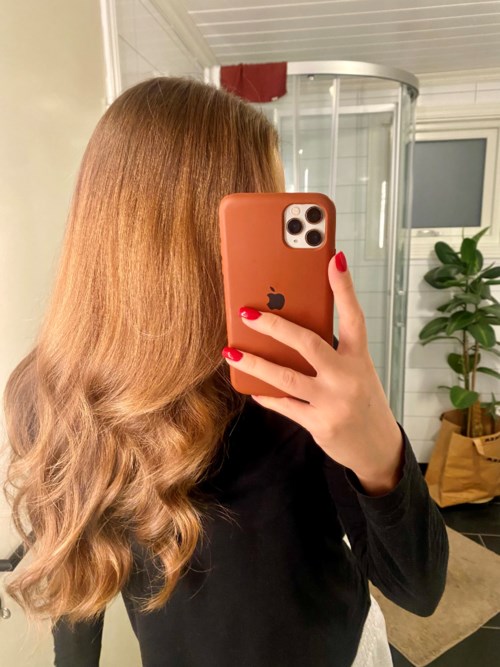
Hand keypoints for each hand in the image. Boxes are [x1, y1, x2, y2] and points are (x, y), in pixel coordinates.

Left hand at [222, 251, 404, 490]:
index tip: (334, 259)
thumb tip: (290, 332)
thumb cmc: (363, 401)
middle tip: (247, 313)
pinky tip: (250, 386)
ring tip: (232, 352)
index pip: (353, 316)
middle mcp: (348, 377)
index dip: (344, 287)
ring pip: (287, 378)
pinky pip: (285, 406)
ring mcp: (333, 402)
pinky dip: (266, 395)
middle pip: (308, 344)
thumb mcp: (357, 371)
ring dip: (256, 363)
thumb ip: (332, 353)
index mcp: (359, 358)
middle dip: (275, 326)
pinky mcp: (320, 424)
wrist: (377, 448)